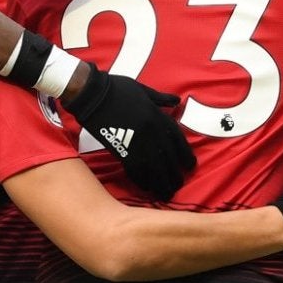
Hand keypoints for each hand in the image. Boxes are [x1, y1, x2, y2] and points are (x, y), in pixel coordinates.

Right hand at [66, 66, 195, 201]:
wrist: (93, 94)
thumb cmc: (117, 88)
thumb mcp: (144, 90)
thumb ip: (161, 99)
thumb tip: (177, 101)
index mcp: (158, 116)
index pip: (179, 141)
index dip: (186, 156)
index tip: (190, 166)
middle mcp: (152, 132)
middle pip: (169, 160)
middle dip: (175, 175)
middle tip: (178, 185)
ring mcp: (137, 143)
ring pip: (155, 169)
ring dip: (162, 183)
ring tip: (166, 194)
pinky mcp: (121, 151)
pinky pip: (136, 171)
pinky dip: (142, 181)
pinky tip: (147, 188)